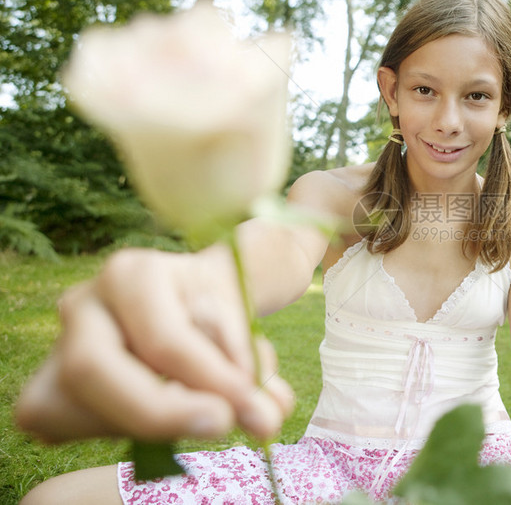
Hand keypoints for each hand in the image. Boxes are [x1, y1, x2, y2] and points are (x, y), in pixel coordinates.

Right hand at [15, 247, 294, 442]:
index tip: (255, 406)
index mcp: (132, 273)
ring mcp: (59, 344)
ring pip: (73, 405)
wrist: (196, 299)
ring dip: (144, 424)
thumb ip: (254, 364)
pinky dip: (118, 432)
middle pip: (92, 369)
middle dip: (159, 412)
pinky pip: (65, 424)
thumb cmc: (220, 307)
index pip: (163, 337)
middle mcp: (84, 303)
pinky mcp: (50, 385)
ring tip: (204, 415)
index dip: (209, 380)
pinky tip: (165, 420)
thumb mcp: (245, 324)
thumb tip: (267, 416)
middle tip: (221, 425)